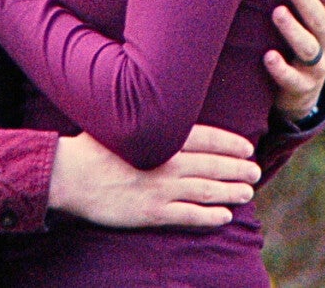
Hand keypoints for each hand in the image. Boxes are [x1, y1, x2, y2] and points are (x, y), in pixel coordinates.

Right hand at [48, 126, 259, 228]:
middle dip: (237, 168)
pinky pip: (188, 216)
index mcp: (161, 138)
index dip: (230, 143)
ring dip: (230, 191)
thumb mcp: (123, 122)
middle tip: (255, 170)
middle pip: (212, 165)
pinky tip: (224, 216)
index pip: (206, 138)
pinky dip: (210, 216)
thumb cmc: (93, 146)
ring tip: (247, 191)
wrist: (69, 176)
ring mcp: (160, 190)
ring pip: (206, 191)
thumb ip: (149, 120)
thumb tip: (166, 108)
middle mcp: (166, 163)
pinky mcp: (151, 213)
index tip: (247, 147)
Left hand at [264, 0, 324, 118]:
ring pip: (308, 48)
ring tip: (277, 12)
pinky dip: (281, 69)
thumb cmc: (307, 36)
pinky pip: (293, 79)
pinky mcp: (301, 87)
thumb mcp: (318, 12)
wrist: (303, 89)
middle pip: (320, 20)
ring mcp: (317, 66)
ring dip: (293, 30)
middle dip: (306, 1)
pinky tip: (269, 56)